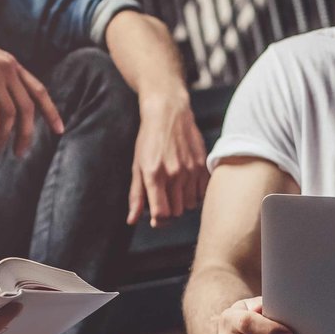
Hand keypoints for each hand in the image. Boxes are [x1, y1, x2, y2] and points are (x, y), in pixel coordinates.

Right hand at [0, 15, 63, 156]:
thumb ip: (0, 76)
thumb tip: (6, 103)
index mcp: (12, 65)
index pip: (40, 91)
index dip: (51, 112)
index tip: (59, 130)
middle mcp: (7, 68)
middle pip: (27, 108)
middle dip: (26, 134)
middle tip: (20, 152)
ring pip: (10, 112)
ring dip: (4, 135)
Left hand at [129, 94, 208, 225]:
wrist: (168, 113)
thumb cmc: (149, 139)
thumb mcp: (137, 166)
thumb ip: (136, 195)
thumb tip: (131, 220)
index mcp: (154, 175)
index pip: (162, 213)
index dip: (158, 221)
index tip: (156, 218)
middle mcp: (174, 173)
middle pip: (177, 212)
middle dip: (170, 211)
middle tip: (165, 201)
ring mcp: (190, 169)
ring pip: (190, 204)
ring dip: (183, 203)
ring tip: (175, 190)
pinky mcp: (202, 165)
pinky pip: (202, 193)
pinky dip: (195, 194)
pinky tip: (187, 184)